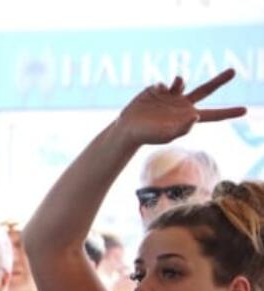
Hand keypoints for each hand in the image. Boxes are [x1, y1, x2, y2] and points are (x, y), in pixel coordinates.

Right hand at [113, 69, 245, 146]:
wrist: (127, 129)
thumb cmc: (147, 136)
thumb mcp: (165, 136)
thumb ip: (181, 129)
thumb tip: (197, 117)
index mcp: (188, 117)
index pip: (213, 115)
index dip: (228, 112)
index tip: (245, 110)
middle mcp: (182, 105)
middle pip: (206, 90)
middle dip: (219, 81)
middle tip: (234, 72)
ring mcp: (170, 95)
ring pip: (182, 82)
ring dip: (180, 82)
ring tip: (177, 83)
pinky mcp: (157, 89)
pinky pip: (163, 83)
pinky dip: (161, 86)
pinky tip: (155, 91)